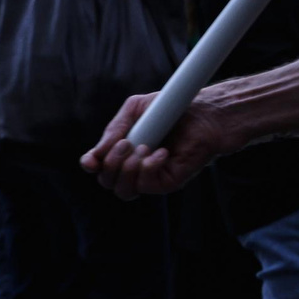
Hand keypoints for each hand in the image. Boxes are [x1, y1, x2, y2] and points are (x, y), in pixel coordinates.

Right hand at [82, 89, 234, 196]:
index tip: (92, 160)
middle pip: (107, 181)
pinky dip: (148, 169)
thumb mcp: (135, 109)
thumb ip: (113, 130)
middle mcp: (135, 167)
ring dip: (127, 169)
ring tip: (144, 147)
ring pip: (123, 190)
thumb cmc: (173, 109)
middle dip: (111, 163)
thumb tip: (94, 157)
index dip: (90, 164)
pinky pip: (146, 186)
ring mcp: (151, 176)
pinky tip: (162, 152)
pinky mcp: (167, 182)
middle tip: (127, 142)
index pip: (99, 166)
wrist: (207, 112)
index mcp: (124, 150)